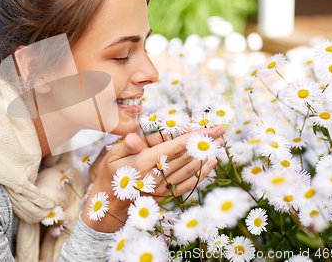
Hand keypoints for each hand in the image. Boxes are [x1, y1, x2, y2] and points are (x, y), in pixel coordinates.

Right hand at [81, 125, 224, 232]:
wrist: (110, 205)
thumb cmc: (111, 175)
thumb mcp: (112, 156)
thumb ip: (127, 145)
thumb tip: (135, 138)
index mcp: (145, 162)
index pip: (177, 145)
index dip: (196, 135)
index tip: (211, 127)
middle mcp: (158, 175)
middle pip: (188, 155)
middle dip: (206, 142)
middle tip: (221, 131)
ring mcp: (163, 187)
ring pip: (191, 168)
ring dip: (207, 155)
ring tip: (220, 143)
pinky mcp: (166, 195)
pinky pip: (188, 183)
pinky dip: (202, 173)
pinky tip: (211, 163)